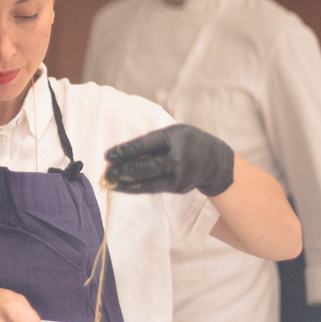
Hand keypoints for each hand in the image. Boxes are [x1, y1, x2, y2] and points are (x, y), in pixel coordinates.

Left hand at [104, 124, 234, 195]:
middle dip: (123, 171)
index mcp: (176, 139)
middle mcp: (178, 160)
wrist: (213, 161)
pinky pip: (153, 188)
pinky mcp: (177, 188)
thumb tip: (123, 154)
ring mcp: (179, 177)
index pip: (145, 146)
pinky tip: (122, 187)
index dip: (125, 151)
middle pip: (146, 167)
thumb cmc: (187, 141)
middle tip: (106, 173)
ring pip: (148, 182)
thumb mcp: (173, 133)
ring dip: (126, 183)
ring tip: (109, 182)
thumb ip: (152, 142)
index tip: (108, 156)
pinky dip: (135, 188)